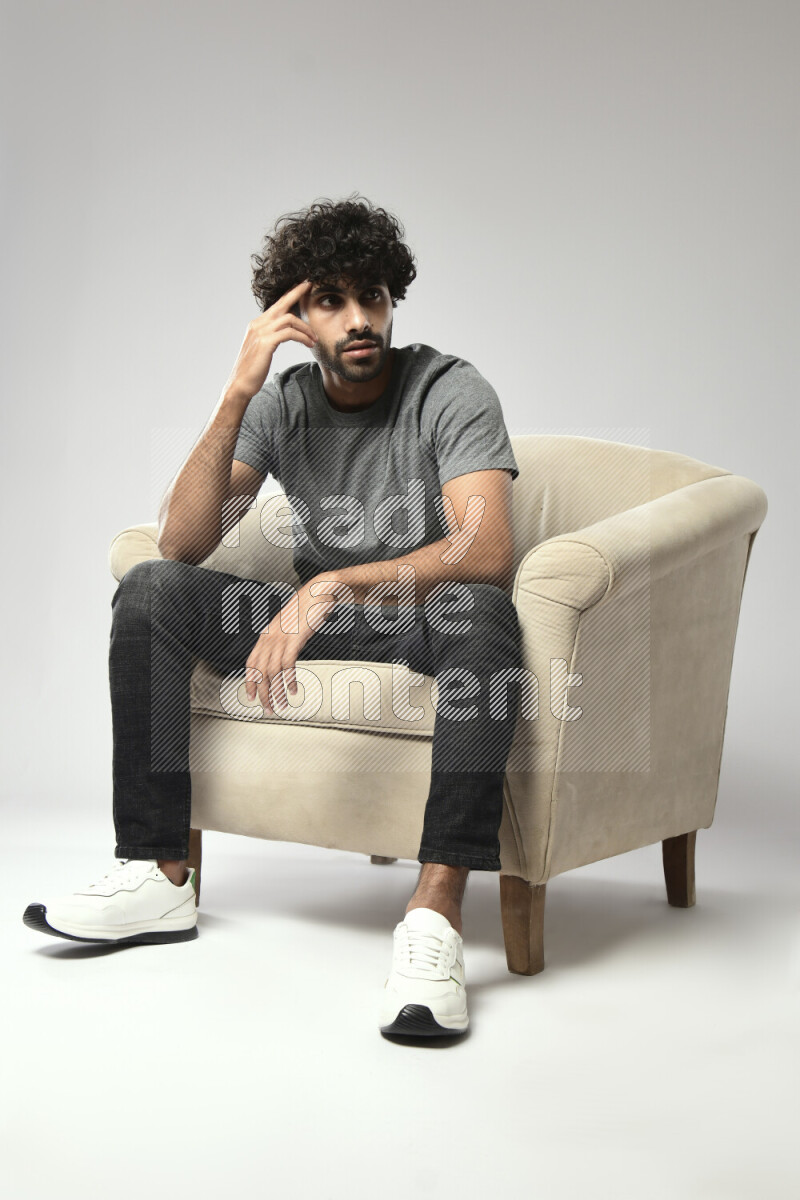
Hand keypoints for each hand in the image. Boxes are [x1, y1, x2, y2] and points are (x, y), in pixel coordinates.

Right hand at [224, 279, 316, 400]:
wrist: (240, 384)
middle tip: (310, 286)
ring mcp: (261, 332)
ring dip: (306, 328)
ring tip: (314, 338)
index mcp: (256, 324)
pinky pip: (290, 333)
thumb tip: (282, 334)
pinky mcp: (266, 342)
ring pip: (289, 319)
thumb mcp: (261, 348)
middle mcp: (258, 324)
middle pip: (282, 304)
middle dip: (297, 293)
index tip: (301, 287)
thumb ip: (270, 337)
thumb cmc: (252, 370)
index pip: (276, 305)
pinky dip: (303, 337)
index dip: (289, 295)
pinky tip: (309, 344)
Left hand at [243, 577, 344, 716]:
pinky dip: (289, 680)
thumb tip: (281, 654)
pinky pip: (287, 665)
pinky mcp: (295, 638)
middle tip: (268, 708)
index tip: (251, 697)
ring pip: (272, 671)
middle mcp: (270, 636)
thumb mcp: (290, 623)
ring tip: (281, 704)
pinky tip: (293, 690)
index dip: (250, 682)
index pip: (251, 662)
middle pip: (259, 671)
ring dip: (276, 691)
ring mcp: (282, 637)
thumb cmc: (308, 607)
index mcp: (267, 633)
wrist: (321, 590)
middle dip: (262, 693)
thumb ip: (282, 638)